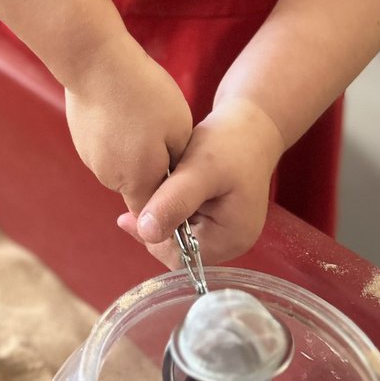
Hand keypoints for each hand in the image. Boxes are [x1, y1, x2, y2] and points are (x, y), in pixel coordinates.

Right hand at [64, 31, 192, 217]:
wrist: (94, 61)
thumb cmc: (144, 94)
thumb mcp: (180, 129)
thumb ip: (177, 162)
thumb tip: (172, 174)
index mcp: (138, 181)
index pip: (154, 213)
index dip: (169, 201)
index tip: (182, 178)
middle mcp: (110, 176)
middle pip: (137, 186)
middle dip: (153, 169)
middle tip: (166, 135)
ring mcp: (90, 157)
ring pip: (121, 165)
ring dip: (134, 150)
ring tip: (143, 115)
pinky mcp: (80, 138)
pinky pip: (106, 147)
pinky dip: (117, 135)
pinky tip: (123, 108)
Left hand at [117, 99, 284, 267]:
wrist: (250, 123)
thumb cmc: (229, 144)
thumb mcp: (200, 169)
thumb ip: (174, 201)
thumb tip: (147, 232)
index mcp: (231, 239)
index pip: (180, 258)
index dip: (153, 239)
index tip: (129, 214)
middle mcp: (231, 242)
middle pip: (180, 249)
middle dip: (157, 225)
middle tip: (137, 195)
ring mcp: (225, 230)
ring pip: (181, 234)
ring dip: (163, 214)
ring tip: (150, 188)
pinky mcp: (218, 216)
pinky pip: (187, 220)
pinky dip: (171, 206)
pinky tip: (163, 186)